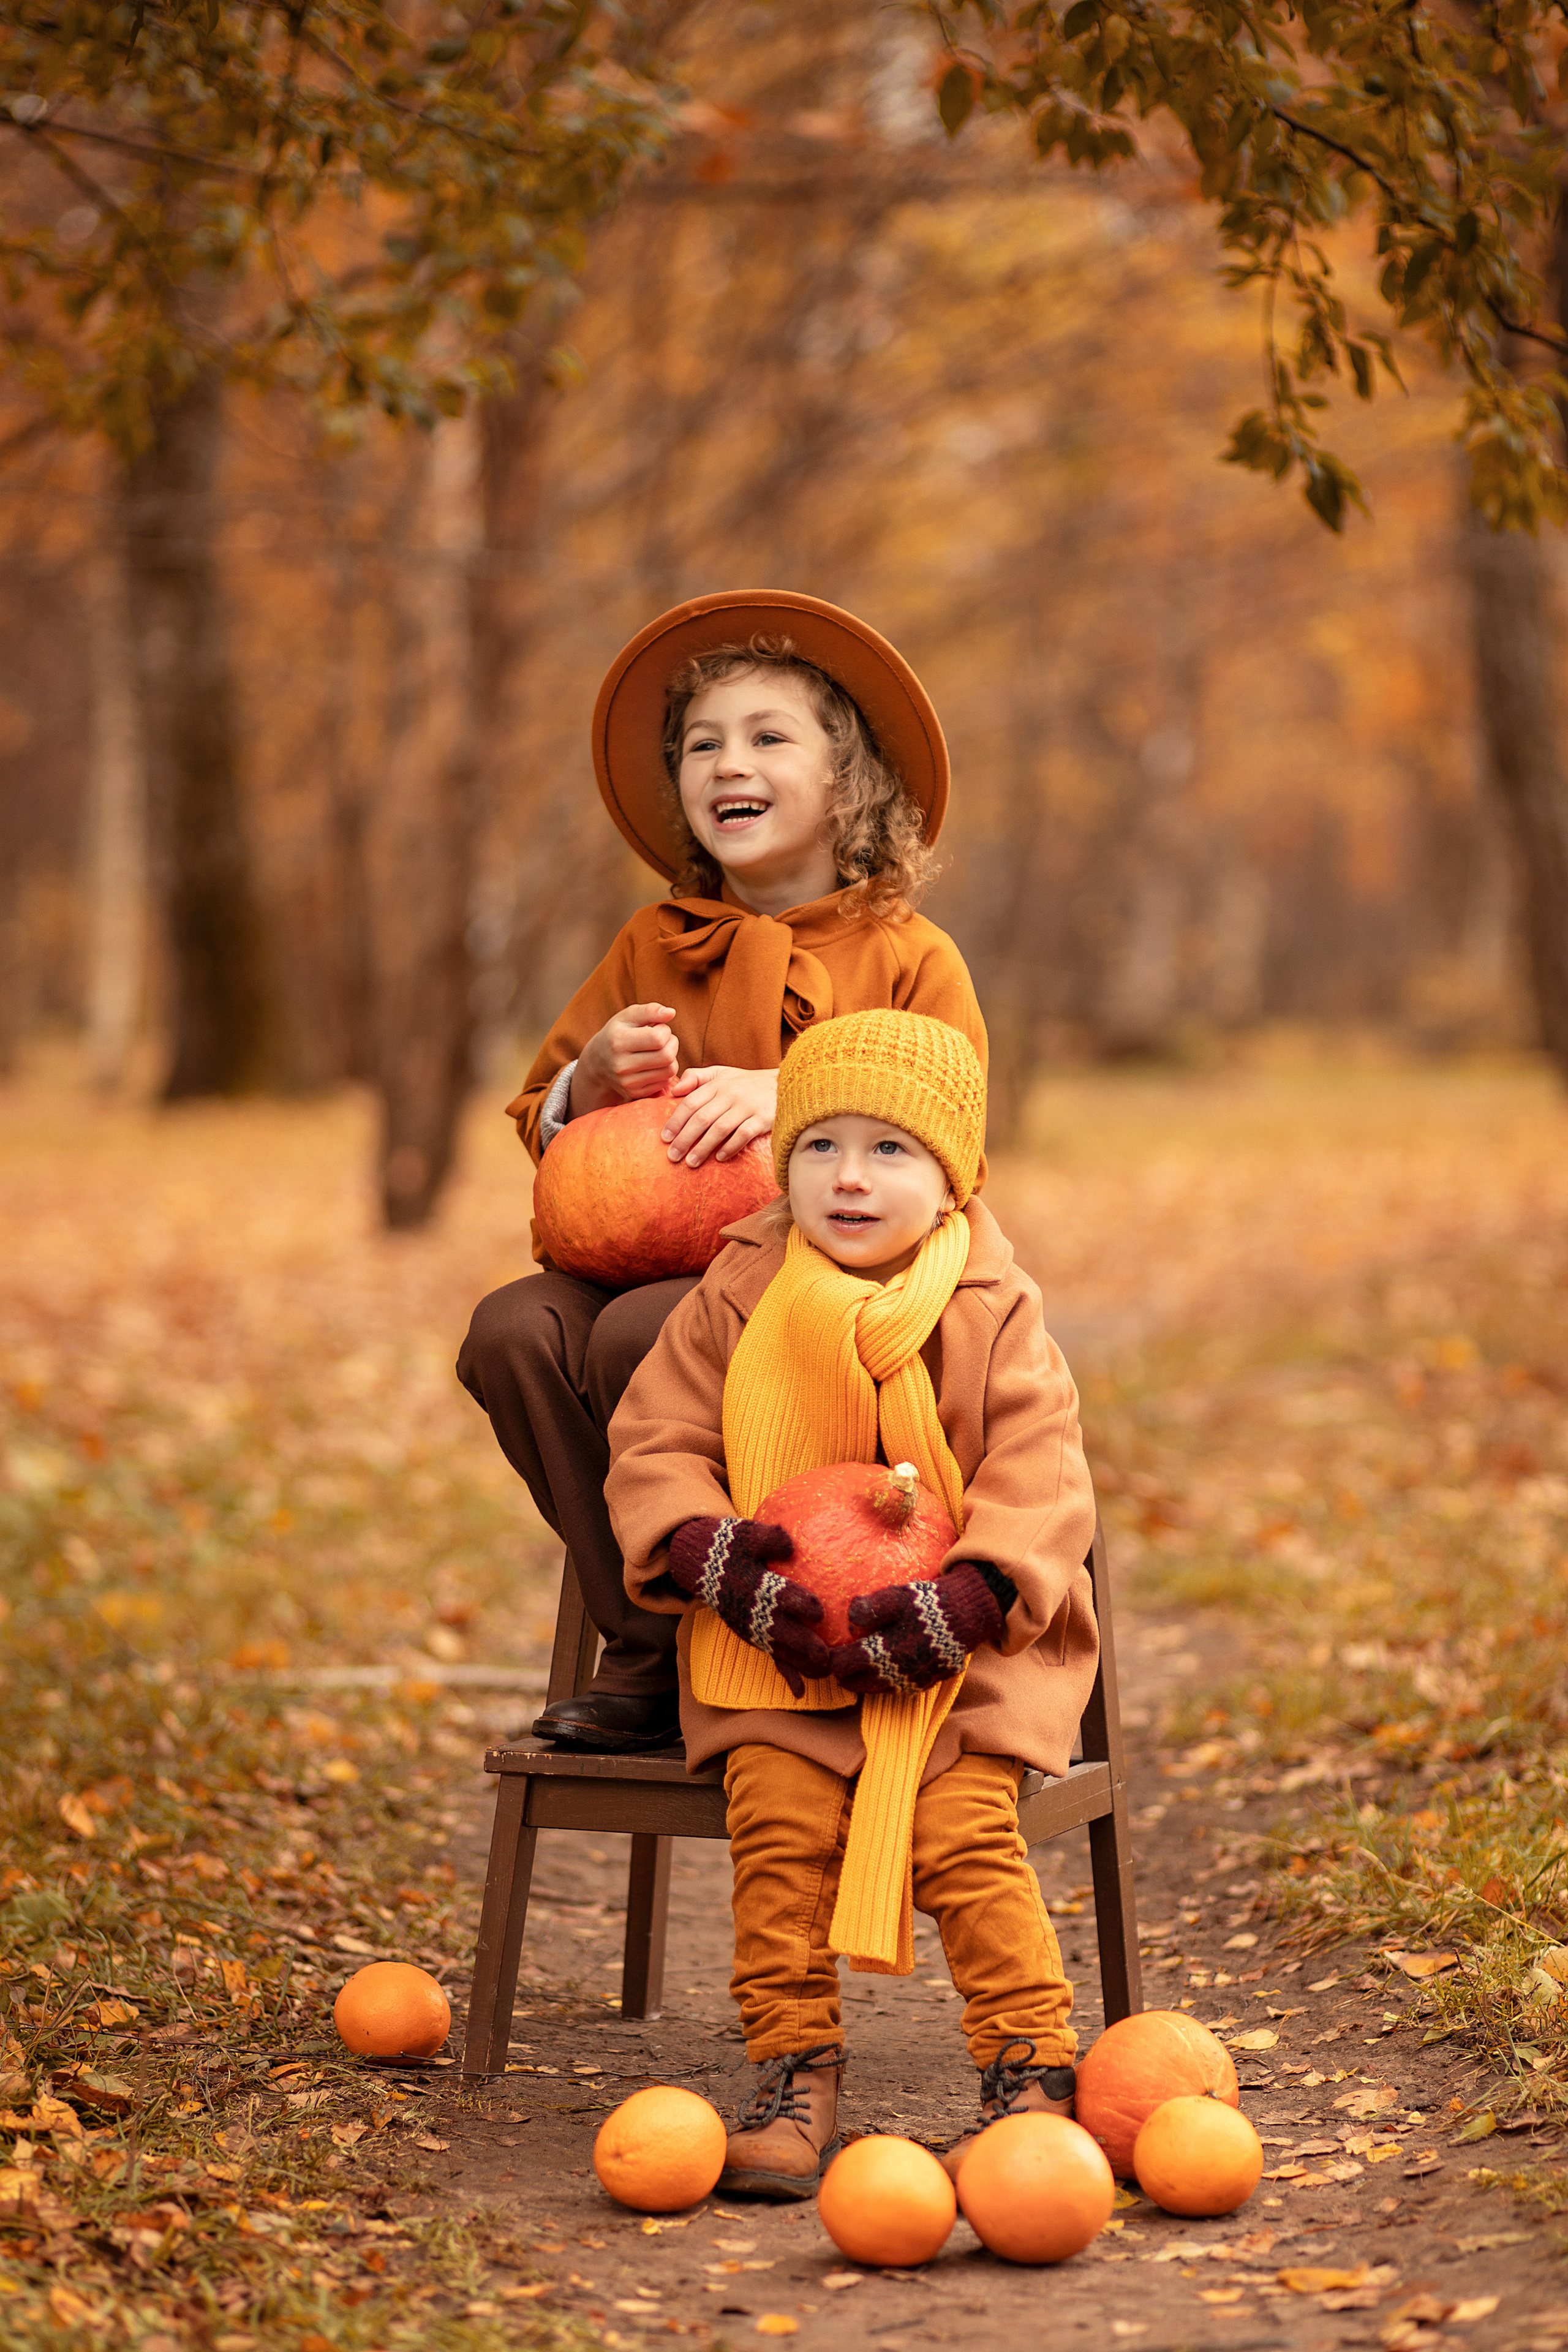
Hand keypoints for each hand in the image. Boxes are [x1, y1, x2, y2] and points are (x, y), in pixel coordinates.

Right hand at [572, 1003, 679, 1114]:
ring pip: (669, 1070)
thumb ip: (650, 1010)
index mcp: (618, 1041)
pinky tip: (655, 1064)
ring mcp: (627, 1082)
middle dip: (672, 1043)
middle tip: (663, 1039)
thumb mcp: (628, 1016)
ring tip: (660, 1050)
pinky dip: (665, 1071)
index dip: (665, 1030)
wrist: (597, 1063)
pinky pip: (665, 1082)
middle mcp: (621, 1065)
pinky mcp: (635, 1093)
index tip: (658, 1028)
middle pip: (667, 1056)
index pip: (658, 1038)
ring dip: (671, 1058)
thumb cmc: (617, 1033)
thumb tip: (671, 1013)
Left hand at [661, 1065, 777, 1166]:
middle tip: (672, 1156)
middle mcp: (730, 1094)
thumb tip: (674, 1091)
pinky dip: (730, 1147)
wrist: (787, 1084)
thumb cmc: (748, 1083)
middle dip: (684, 1139)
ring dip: (703, 1147)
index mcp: (717, 1084)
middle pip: (702, 1118)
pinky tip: (719, 1158)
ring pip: (719, 1129)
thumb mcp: (722, 1073)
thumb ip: (697, 1077)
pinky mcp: (763, 1118)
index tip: (664, 1139)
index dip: (676, 1121)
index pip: (691, 1103)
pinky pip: (743, 1135)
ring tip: (690, 1163)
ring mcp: (747, 1106)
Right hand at [667, 1514, 829, 1696]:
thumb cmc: (732, 1545)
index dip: (798, 1603)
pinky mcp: (753, 1635)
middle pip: (781, 1631)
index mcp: (754, 1585)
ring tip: (825, 1675)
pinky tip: (800, 1693)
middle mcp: (753, 1611)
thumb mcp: (747, 1533)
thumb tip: (790, 1543)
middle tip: (826, 1657)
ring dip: (800, 1665)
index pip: (778, 1596)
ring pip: (779, 1650)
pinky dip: (785, 1674)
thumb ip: (768, 1538)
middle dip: (803, 1645)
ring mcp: (752, 1627)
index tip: (819, 1610)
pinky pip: (771, 1657)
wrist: (700, 1564)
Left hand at [828, 1564, 1008, 1697]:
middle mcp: (898, 1671)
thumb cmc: (929, 1602)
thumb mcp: (898, 1595)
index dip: (832, 1661)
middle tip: (837, 1668)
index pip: (846, 1664)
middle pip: (859, 1684)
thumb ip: (871, 1608)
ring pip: (878, 1690)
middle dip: (844, 1677)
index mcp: (886, 1650)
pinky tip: (883, 1674)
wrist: (969, 1614)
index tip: (826, 1655)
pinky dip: (886, 1685)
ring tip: (855, 1674)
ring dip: (863, 1684)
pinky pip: (900, 1690)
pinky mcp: (928, 1682)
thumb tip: (849, 1620)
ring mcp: (914, 1680)